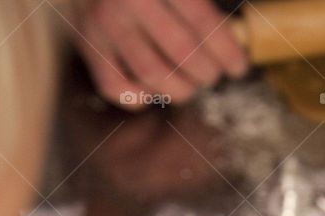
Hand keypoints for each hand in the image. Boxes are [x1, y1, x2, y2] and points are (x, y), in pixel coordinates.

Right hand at [71, 0, 248, 106]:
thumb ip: (199, 3)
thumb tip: (234, 40)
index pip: (203, 22)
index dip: (226, 51)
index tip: (238, 67)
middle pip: (182, 53)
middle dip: (205, 73)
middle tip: (211, 76)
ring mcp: (104, 22)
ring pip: (152, 75)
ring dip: (178, 89)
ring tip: (188, 86)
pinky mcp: (86, 42)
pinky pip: (115, 86)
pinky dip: (137, 98)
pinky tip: (151, 92)